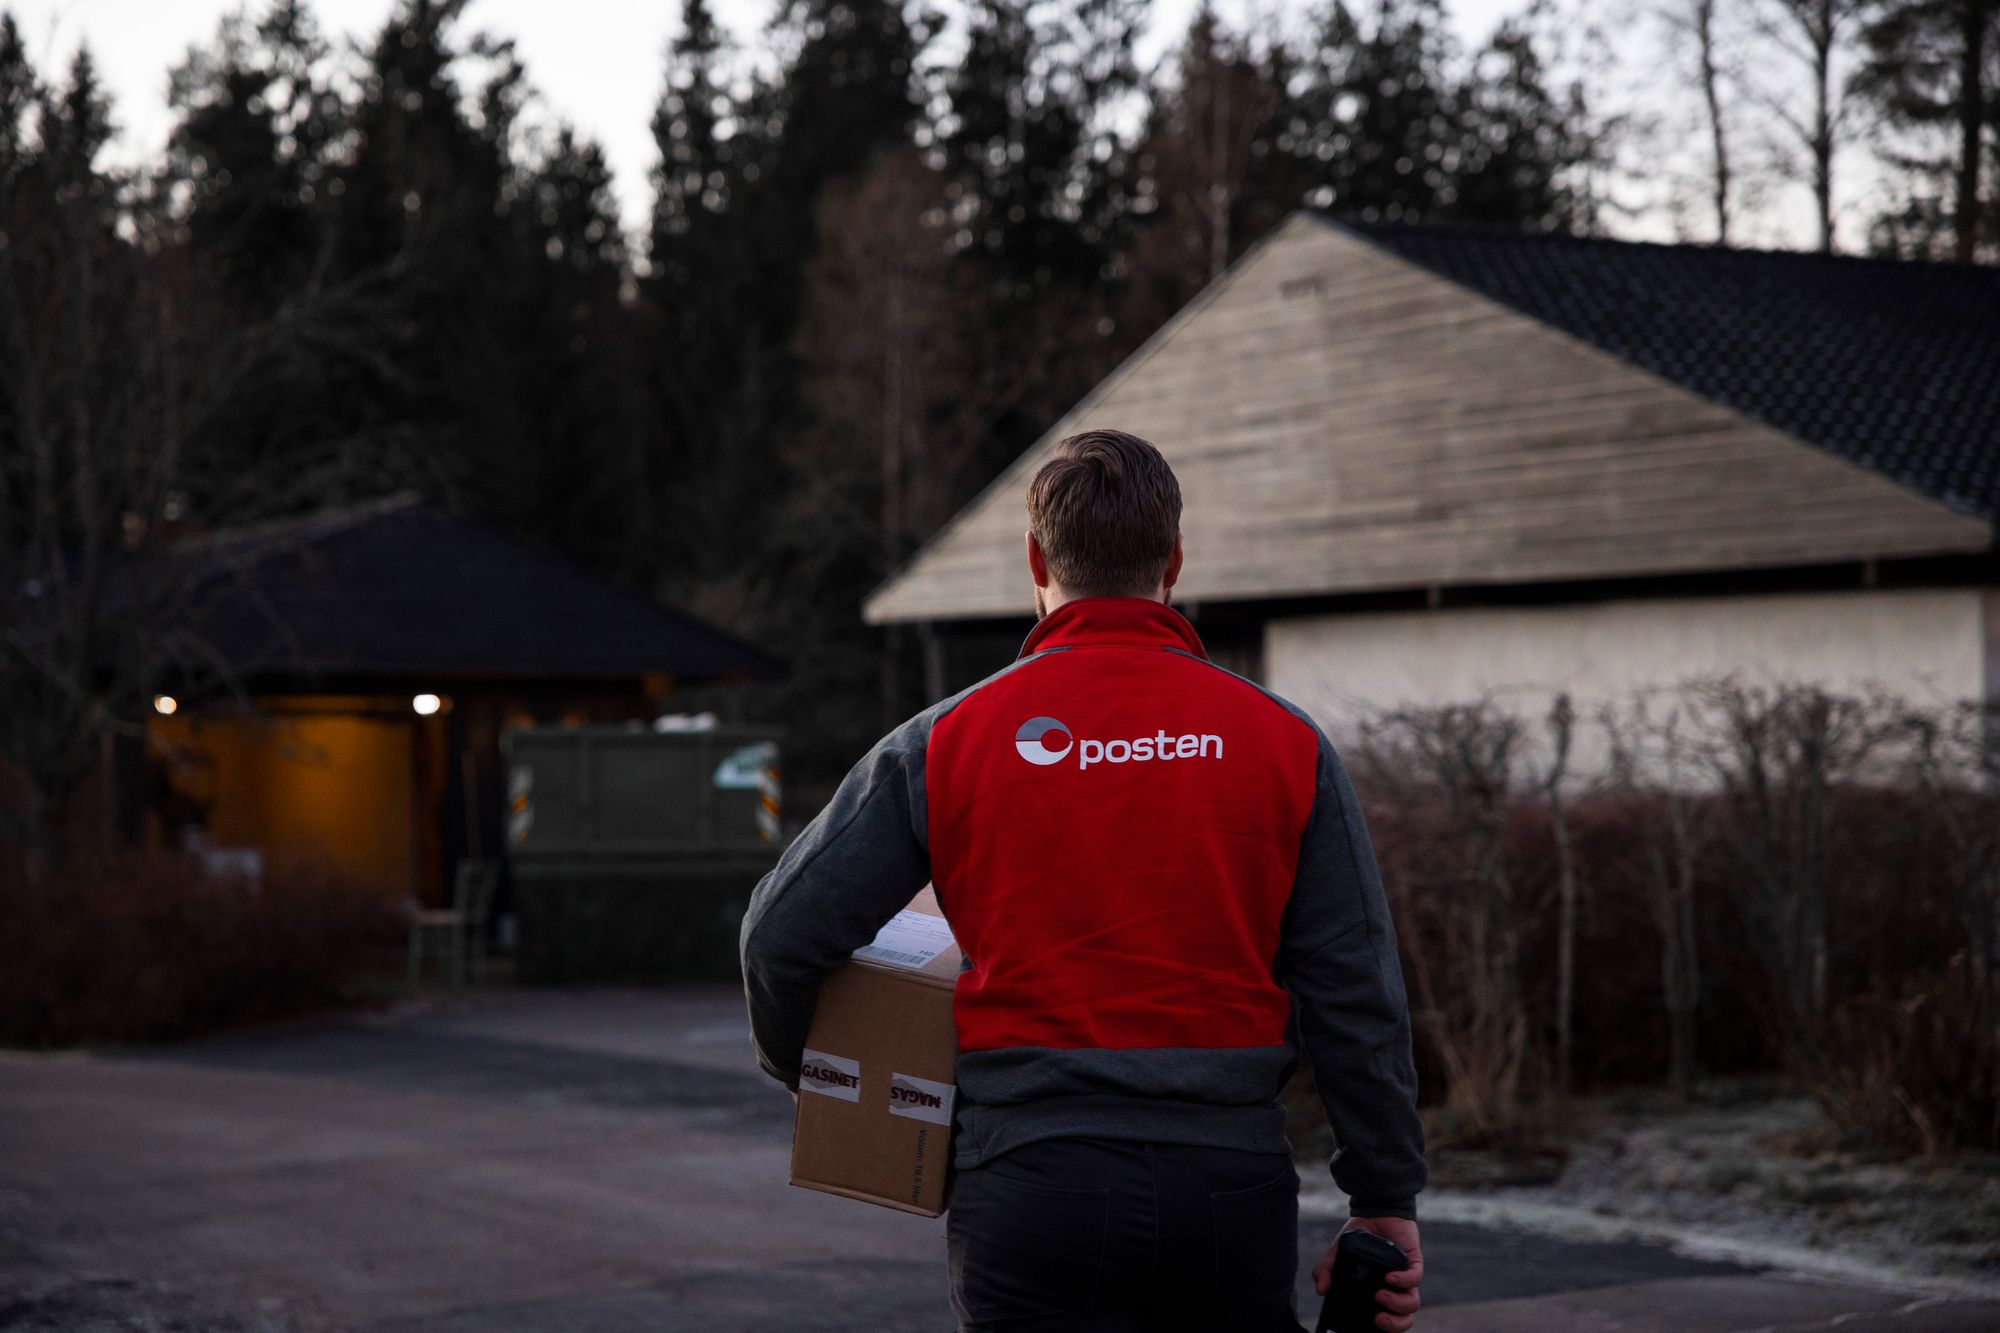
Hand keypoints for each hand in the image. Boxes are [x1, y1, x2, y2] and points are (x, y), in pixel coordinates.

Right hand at [1313, 1216, 1422, 1332]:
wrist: (1375, 1209)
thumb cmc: (1361, 1233)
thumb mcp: (1338, 1252)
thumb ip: (1327, 1270)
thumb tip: (1320, 1290)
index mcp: (1380, 1291)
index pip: (1388, 1318)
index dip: (1384, 1328)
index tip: (1370, 1324)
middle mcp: (1395, 1288)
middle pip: (1403, 1319)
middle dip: (1393, 1325)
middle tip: (1378, 1318)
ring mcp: (1406, 1276)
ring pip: (1412, 1304)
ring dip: (1397, 1304)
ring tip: (1380, 1295)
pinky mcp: (1414, 1261)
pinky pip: (1415, 1279)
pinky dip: (1403, 1281)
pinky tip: (1389, 1277)